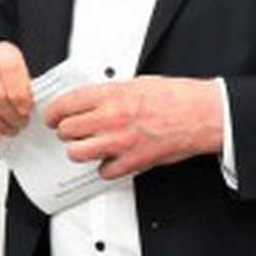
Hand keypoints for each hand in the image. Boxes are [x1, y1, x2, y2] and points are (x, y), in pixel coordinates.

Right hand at [0, 41, 33, 139]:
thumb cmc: (9, 80)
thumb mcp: (26, 77)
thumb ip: (30, 88)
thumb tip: (39, 107)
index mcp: (1, 53)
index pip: (9, 67)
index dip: (20, 92)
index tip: (26, 108)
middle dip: (12, 116)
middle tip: (21, 122)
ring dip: (0, 125)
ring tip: (9, 128)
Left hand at [45, 75, 222, 179]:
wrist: (203, 114)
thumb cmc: (176, 97)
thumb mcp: (136, 83)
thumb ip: (110, 93)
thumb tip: (90, 99)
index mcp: (111, 95)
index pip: (65, 104)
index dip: (53, 112)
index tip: (52, 116)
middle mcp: (111, 118)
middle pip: (66, 130)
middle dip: (65, 131)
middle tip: (70, 131)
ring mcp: (120, 141)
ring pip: (77, 152)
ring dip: (79, 150)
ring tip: (86, 146)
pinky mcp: (133, 161)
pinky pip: (104, 171)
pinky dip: (105, 168)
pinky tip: (112, 159)